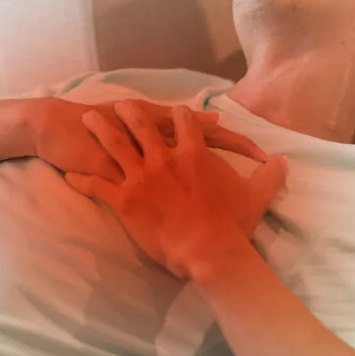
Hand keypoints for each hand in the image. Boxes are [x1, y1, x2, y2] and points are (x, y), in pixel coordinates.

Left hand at [64, 101, 287, 277]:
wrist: (208, 251)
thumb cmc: (232, 225)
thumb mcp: (256, 197)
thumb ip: (270, 177)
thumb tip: (285, 162)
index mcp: (192, 154)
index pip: (184, 122)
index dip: (177, 113)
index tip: (172, 110)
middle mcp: (163, 158)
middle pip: (141, 125)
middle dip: (129, 111)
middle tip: (118, 104)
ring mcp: (140, 177)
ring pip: (113, 145)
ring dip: (99, 131)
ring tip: (86, 120)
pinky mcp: (124, 199)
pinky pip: (96, 186)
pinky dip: (81, 181)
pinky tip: (68, 178)